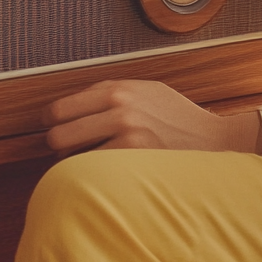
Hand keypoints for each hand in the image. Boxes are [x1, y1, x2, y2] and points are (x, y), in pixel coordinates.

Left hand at [42, 79, 261, 155]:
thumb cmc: (177, 117)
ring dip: (75, 162)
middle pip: (58, 134)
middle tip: (68, 148)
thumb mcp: (145, 90)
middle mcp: (119, 108)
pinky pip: (93, 171)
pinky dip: (93, 174)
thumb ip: (110, 91)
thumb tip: (73, 101)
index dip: (51, 121)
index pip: (60, 107)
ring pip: (71, 157)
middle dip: (58, 144)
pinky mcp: (133, 158)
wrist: (210, 139)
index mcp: (118, 88)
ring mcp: (125, 134)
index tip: (53, 126)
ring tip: (90, 159)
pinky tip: (106, 170)